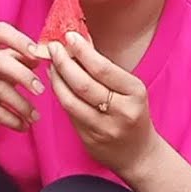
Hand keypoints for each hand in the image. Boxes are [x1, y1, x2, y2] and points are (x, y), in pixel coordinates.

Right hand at [0, 21, 45, 140]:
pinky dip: (13, 120)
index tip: (38, 54)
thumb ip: (22, 57)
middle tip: (41, 89)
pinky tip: (24, 125)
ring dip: (22, 104)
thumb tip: (42, 55)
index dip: (19, 40)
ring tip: (35, 116)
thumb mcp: (7, 66)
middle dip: (23, 75)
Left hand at [46, 31, 160, 177]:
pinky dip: (60, 95)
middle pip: (83, 84)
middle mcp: (121, 112)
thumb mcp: (129, 89)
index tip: (69, 37)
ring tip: (51, 65)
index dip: (83, 51)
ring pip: (71, 101)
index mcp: (135, 94)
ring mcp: (104, 129)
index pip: (103, 69)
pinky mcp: (90, 140)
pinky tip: (56, 83)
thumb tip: (81, 41)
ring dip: (56, 80)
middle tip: (53, 48)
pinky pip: (69, 114)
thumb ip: (106, 69)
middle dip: (64, 63)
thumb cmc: (133, 114)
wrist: (139, 154)